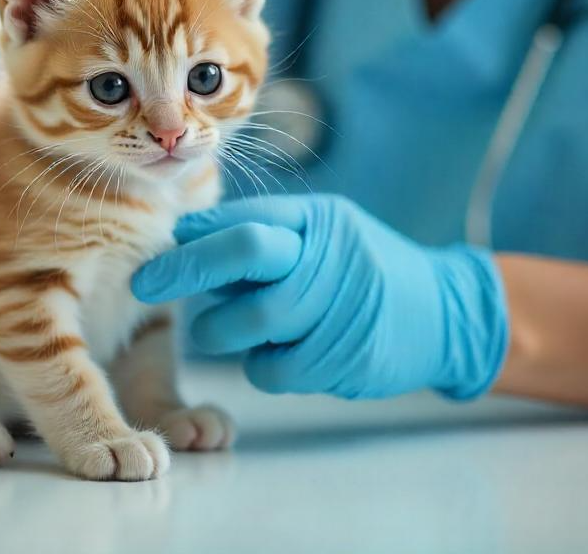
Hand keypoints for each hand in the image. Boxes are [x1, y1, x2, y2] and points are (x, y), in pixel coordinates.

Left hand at [131, 194, 507, 399]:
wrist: (443, 313)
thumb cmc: (362, 268)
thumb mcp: (321, 232)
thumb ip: (260, 233)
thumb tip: (183, 233)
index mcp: (317, 218)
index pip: (243, 216)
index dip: (190, 238)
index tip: (149, 256)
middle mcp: (329, 253)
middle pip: (245, 250)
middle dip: (185, 268)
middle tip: (144, 287)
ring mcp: (341, 305)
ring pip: (251, 320)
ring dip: (221, 330)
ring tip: (228, 328)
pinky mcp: (347, 356)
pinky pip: (273, 370)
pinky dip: (263, 367)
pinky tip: (281, 353)